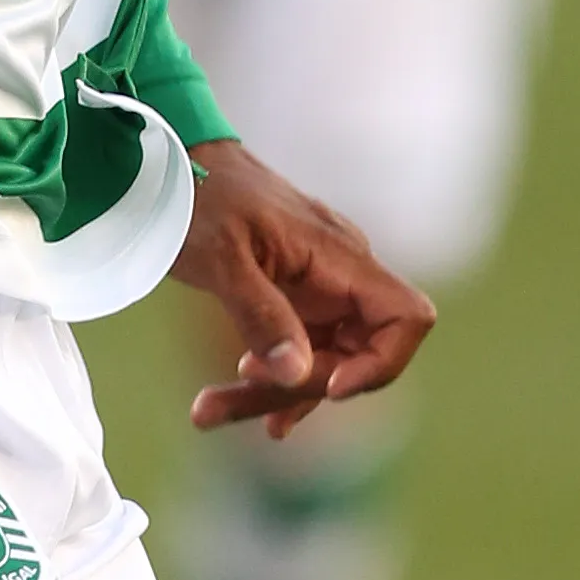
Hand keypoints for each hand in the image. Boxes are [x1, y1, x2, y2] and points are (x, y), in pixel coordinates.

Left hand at [171, 138, 434, 437]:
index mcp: (339, 256)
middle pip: (354, 357)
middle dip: (298, 392)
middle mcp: (340, 276)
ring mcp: (318, 293)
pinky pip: (295, 355)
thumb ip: (262, 314)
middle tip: (219, 405)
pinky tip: (226, 405)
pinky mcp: (292, 304)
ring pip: (318, 364)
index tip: (329, 386)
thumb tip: (300, 376)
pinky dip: (265, 382)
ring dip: (268, 394)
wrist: (173, 168)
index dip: (382, 362)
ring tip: (204, 411)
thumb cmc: (198, 196)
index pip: (407, 317)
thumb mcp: (221, 256)